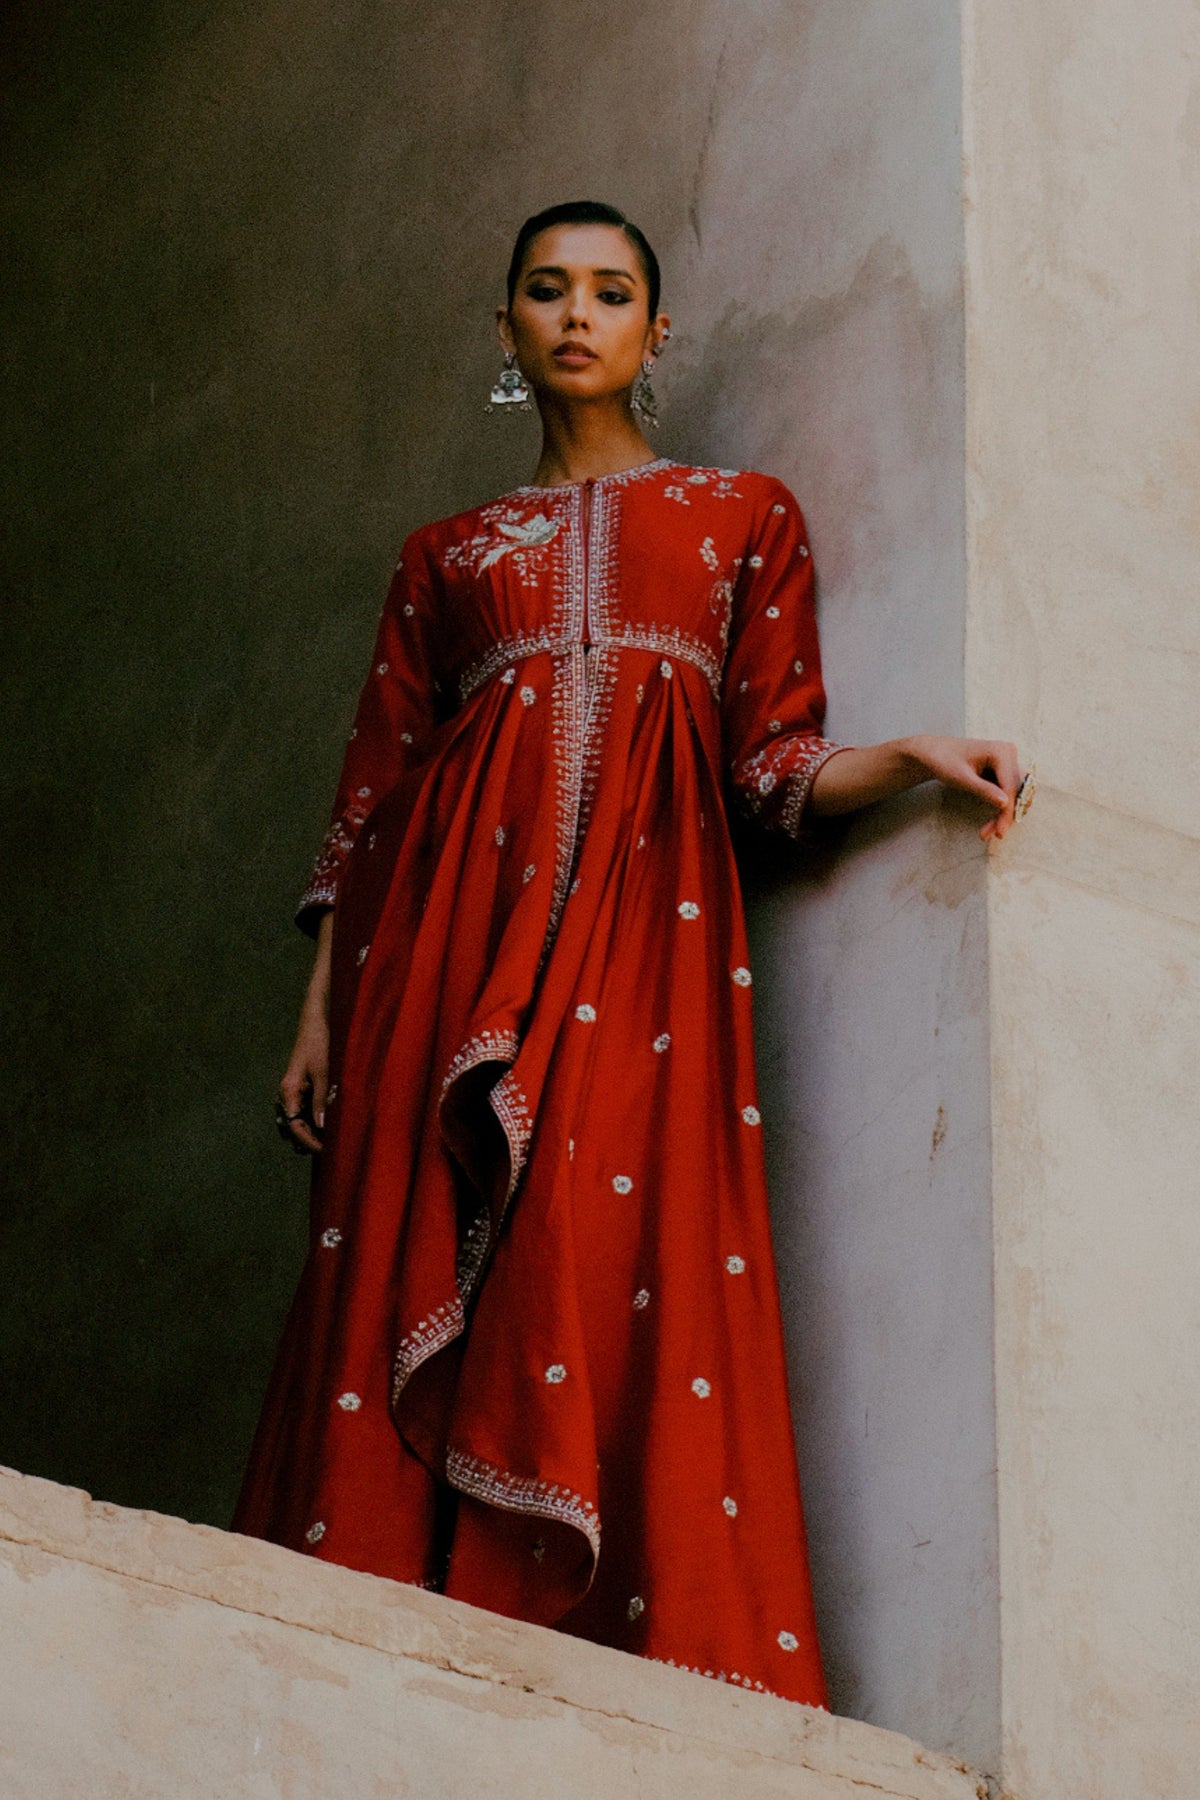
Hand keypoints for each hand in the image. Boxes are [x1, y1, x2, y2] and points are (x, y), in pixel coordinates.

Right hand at [276, 999, 329, 1154]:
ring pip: (298, 1121)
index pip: (294, 1126)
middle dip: (309, 1137)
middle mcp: (285, 1095)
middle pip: (292, 1128)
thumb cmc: (317, 1046)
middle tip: (329, 1145)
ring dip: (314, 1125)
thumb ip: (320, 1101)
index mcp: (288, 1092)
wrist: (314, 1025)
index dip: (307, 1141)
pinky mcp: (298, 1091)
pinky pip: (304, 1110)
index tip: (323, 1149)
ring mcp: (290, 1094)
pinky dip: (316, 1113)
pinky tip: (331, 1104)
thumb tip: (320, 1127)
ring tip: (332, 1120)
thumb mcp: (322, 1073)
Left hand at [904, 733, 1023, 841]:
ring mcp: (1009, 762)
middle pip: (1018, 791)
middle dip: (1007, 815)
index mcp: (1001, 751)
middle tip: (995, 834)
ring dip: (1006, 814)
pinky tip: (992, 822)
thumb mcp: (961, 778)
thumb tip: (1005, 803)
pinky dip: (1003, 808)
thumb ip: (983, 789)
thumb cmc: (944, 761)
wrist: (935, 753)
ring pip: (1017, 794)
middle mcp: (1009, 754)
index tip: (1000, 831)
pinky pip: (1010, 792)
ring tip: (990, 831)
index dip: (1008, 811)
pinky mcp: (1005, 771)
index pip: (1011, 786)